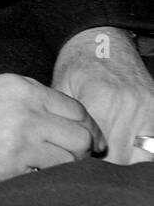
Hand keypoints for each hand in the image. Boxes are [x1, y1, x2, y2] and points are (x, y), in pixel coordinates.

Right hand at [0, 73, 101, 187]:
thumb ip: (16, 100)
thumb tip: (42, 118)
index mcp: (19, 89)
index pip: (76, 110)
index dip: (83, 127)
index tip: (81, 137)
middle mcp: (25, 117)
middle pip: (81, 140)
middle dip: (79, 150)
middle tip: (66, 156)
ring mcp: (16, 149)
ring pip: (68, 165)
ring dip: (61, 168)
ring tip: (44, 169)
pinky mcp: (2, 176)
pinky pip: (39, 182)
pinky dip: (37, 182)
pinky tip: (21, 177)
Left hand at [53, 27, 153, 165]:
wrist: (102, 39)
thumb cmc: (77, 64)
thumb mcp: (61, 88)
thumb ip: (64, 119)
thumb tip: (60, 149)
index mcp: (101, 101)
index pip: (99, 150)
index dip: (87, 162)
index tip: (77, 162)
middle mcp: (129, 106)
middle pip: (123, 157)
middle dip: (107, 166)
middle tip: (91, 162)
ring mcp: (148, 108)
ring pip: (144, 155)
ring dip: (128, 161)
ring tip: (110, 156)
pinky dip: (144, 150)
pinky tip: (129, 150)